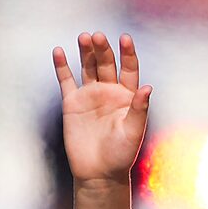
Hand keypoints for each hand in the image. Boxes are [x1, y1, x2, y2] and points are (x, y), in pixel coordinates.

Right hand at [55, 32, 152, 188]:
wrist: (98, 172)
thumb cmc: (121, 154)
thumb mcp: (133, 131)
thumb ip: (139, 109)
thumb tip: (149, 87)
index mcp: (127, 96)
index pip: (129, 68)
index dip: (128, 53)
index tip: (125, 38)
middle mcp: (109, 91)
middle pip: (106, 64)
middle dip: (102, 49)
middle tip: (97, 36)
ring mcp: (90, 95)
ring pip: (87, 67)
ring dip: (85, 52)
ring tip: (84, 37)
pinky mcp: (72, 103)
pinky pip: (66, 80)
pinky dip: (62, 66)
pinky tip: (59, 51)